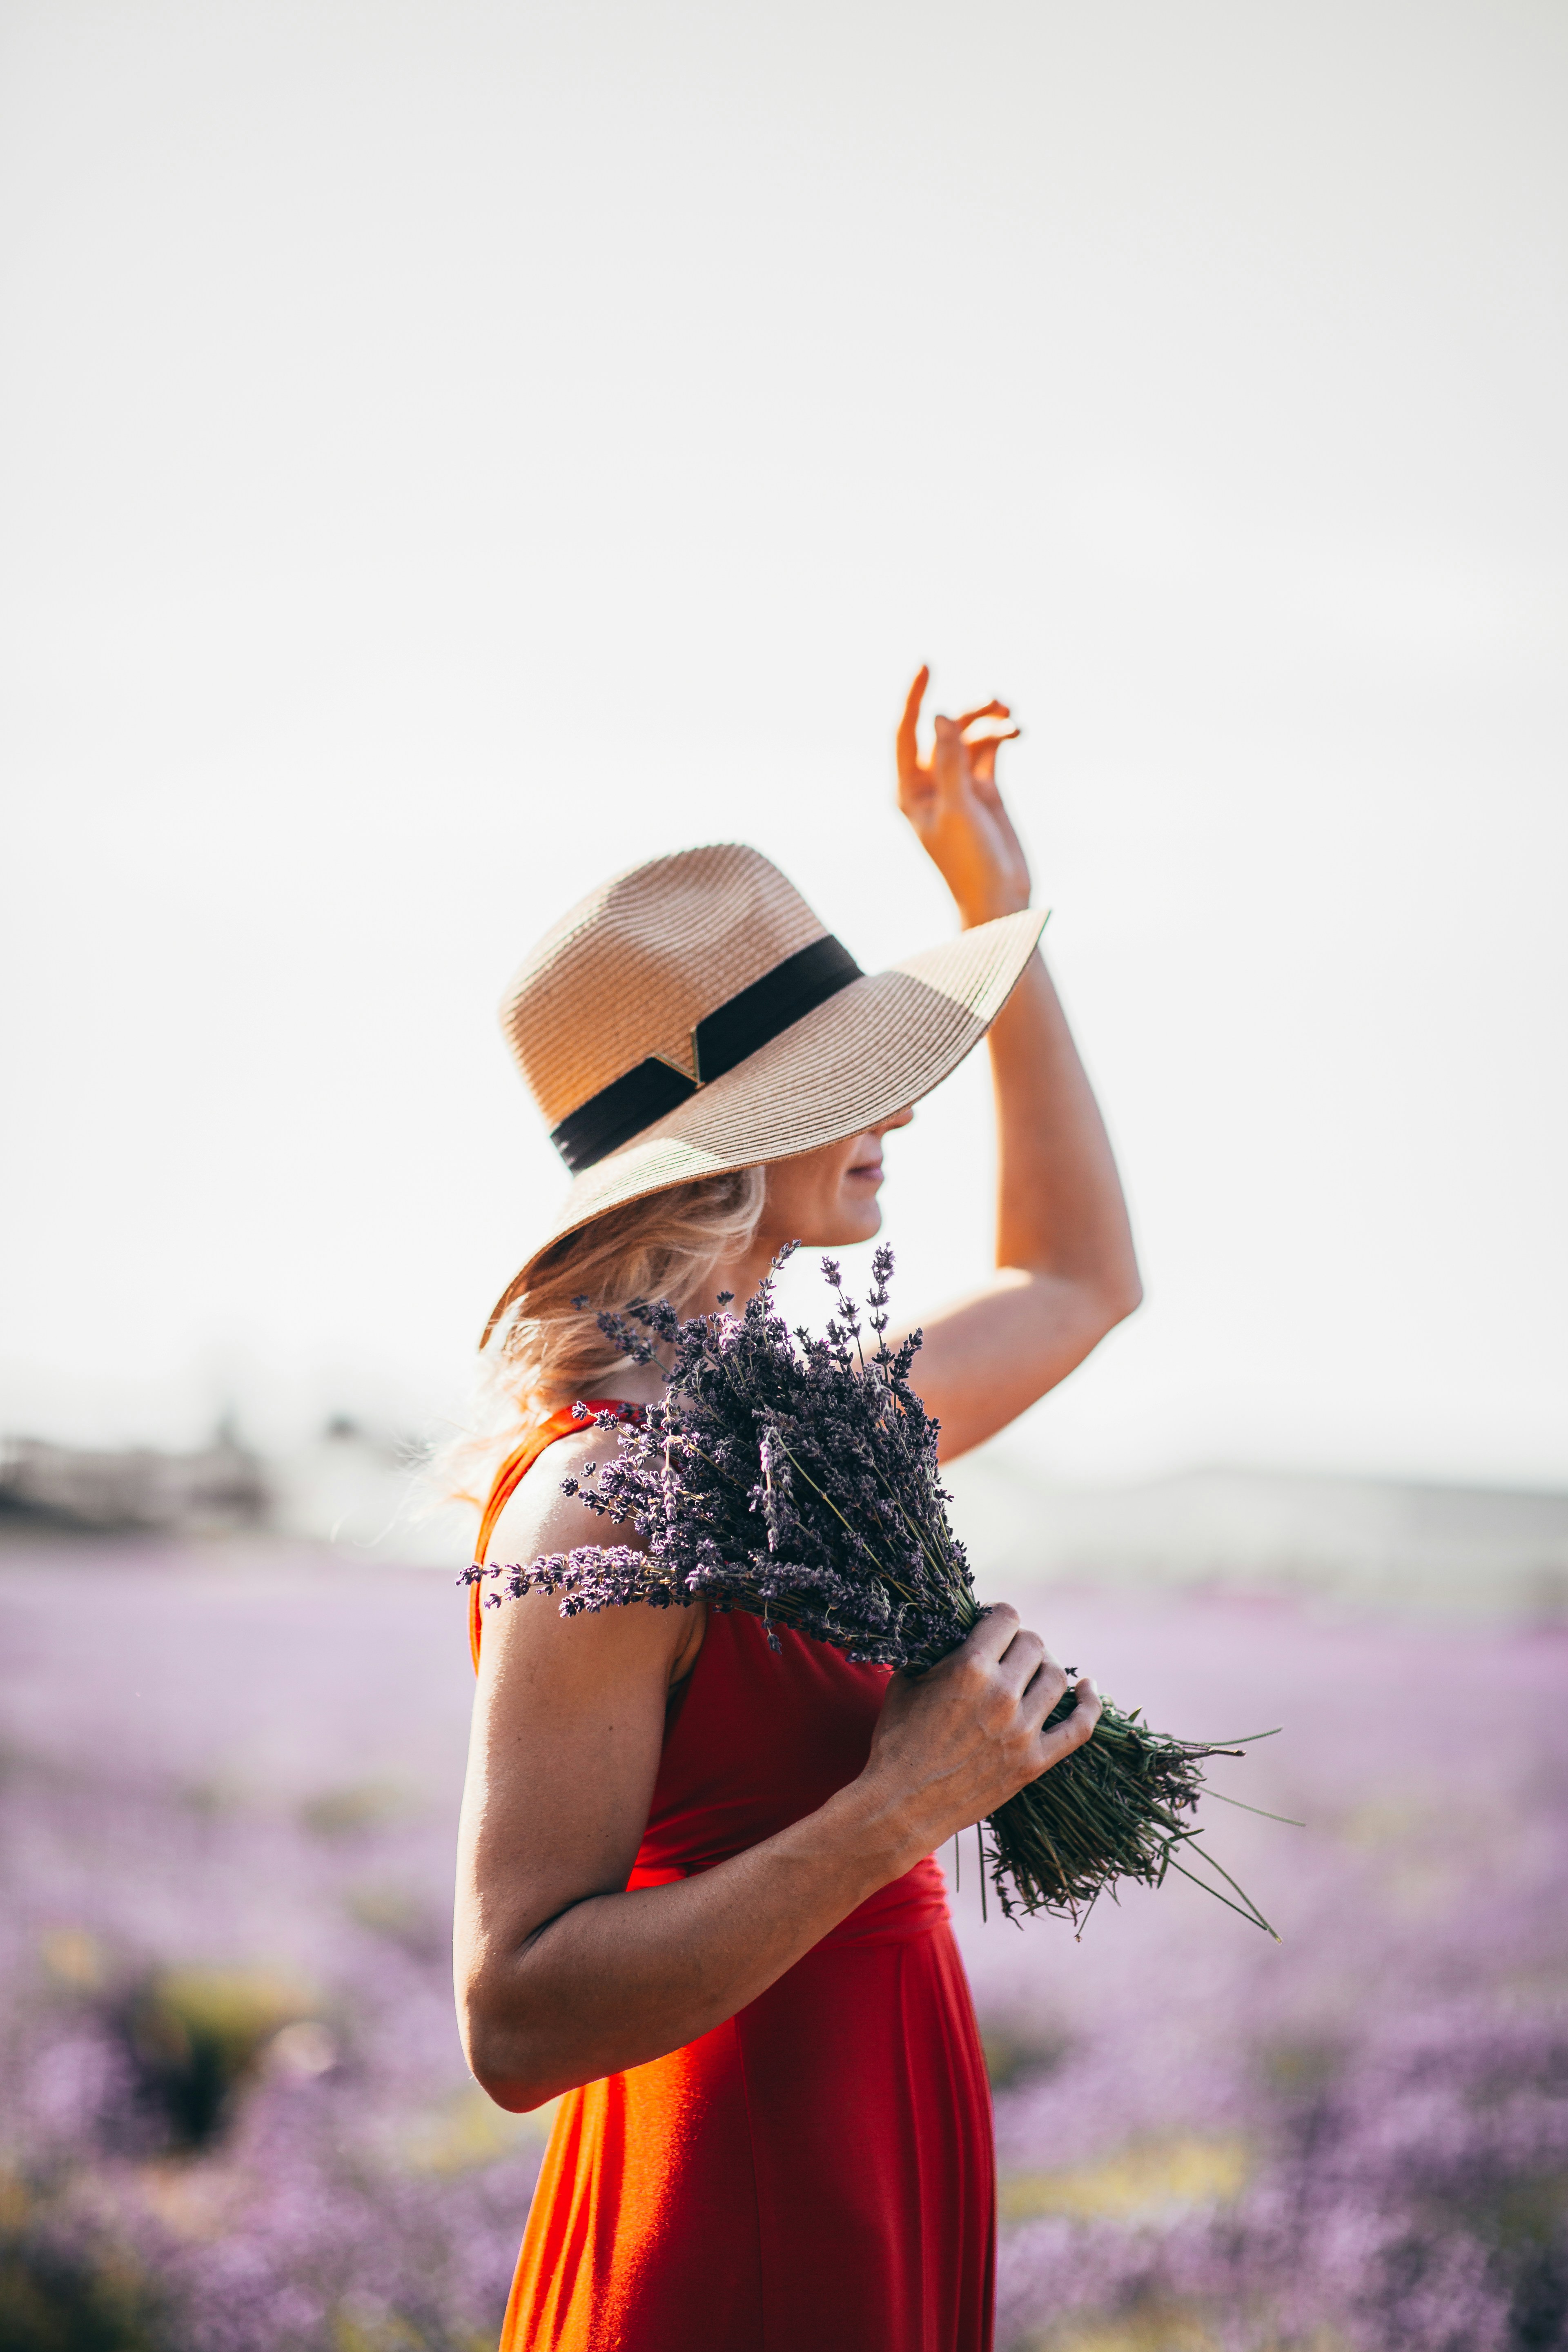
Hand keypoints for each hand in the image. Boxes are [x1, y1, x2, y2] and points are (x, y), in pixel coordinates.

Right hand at [860, 1605, 1099, 1862]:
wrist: (901, 1805)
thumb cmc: (896, 1740)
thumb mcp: (906, 1681)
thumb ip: (935, 1651)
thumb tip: (955, 1631)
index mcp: (969, 1668)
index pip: (1006, 1618)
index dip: (998, 1615)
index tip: (991, 1624)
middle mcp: (1002, 1695)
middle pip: (1034, 1644)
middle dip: (1019, 1641)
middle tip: (1006, 1652)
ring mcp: (1022, 1731)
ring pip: (1056, 1678)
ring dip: (1044, 1666)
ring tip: (1031, 1670)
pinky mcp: (1034, 1762)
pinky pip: (1079, 1727)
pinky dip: (1090, 1704)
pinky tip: (1088, 1687)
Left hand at [895, 665, 1031, 927]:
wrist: (999, 895)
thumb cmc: (968, 861)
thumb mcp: (957, 808)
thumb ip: (949, 762)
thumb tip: (941, 717)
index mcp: (909, 789)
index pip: (905, 732)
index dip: (914, 698)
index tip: (926, 665)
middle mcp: (930, 782)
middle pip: (944, 730)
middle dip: (970, 713)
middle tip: (998, 703)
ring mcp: (958, 784)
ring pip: (970, 737)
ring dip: (990, 722)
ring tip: (1013, 717)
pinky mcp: (984, 788)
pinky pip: (990, 749)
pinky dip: (1002, 737)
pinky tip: (1019, 732)